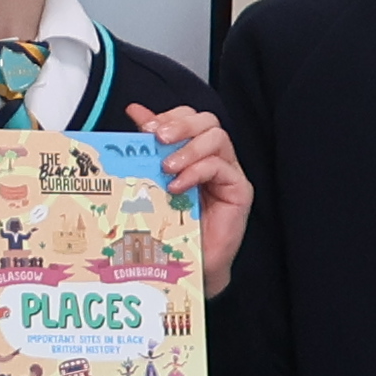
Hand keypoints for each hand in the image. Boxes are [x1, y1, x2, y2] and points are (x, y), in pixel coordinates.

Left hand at [126, 99, 253, 280]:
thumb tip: (135, 112)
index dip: (169, 116)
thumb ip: (150, 148)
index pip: (190, 117)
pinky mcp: (239, 190)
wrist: (191, 264)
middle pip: (207, 121)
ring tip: (166, 167)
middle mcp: (216, 158)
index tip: (144, 126)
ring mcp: (230, 173)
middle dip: (180, 124)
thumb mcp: (155, 180)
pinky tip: (177, 186)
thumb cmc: (173, 226)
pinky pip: (221, 167)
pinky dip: (196, 171)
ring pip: (217, 138)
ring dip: (188, 148)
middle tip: (157, 138)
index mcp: (195, 151)